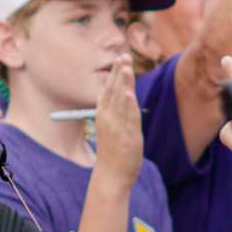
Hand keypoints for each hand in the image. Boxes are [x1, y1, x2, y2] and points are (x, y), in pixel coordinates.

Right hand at [92, 57, 141, 186]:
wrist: (111, 176)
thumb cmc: (111, 154)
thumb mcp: (110, 130)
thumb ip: (115, 113)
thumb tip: (115, 98)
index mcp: (103, 116)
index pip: (109, 90)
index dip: (115, 74)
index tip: (120, 59)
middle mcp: (108, 118)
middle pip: (113, 90)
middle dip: (118, 72)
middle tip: (122, 55)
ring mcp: (117, 126)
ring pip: (120, 99)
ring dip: (122, 82)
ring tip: (125, 66)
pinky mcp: (127, 135)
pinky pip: (128, 116)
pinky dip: (127, 103)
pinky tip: (127, 92)